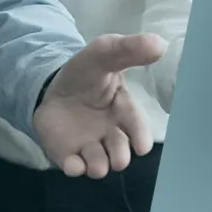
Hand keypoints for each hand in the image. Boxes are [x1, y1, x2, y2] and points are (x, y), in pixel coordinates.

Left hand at [32, 33, 166, 178]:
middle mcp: (110, 133)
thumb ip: (128, 50)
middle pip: (120, 152)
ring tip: (95, 165)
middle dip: (120, 156)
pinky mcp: (68, 155)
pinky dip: (75, 169)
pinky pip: (74, 168)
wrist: (51, 85)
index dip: (141, 137)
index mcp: (123, 110)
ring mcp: (89, 146)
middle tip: (117, 158)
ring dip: (99, 166)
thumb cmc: (86, 73)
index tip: (143, 147)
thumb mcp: (104, 53)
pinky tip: (73, 166)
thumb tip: (160, 43)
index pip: (136, 126)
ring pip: (100, 164)